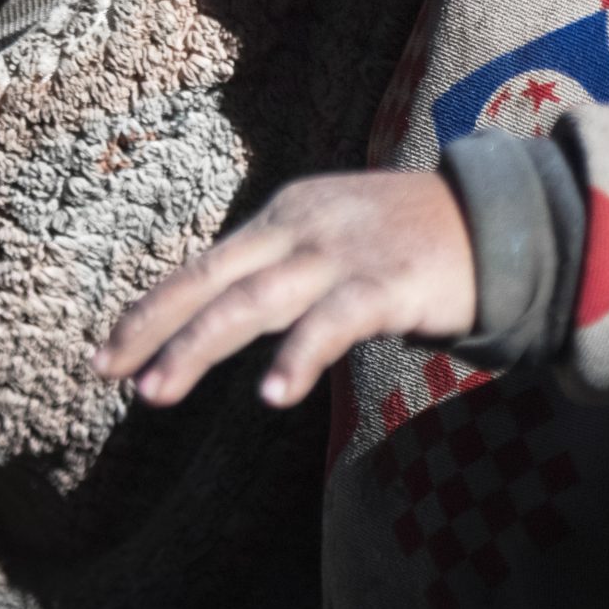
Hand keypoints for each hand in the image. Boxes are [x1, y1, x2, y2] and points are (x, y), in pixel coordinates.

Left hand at [93, 172, 476, 408]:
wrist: (502, 222)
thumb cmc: (411, 241)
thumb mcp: (332, 239)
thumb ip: (282, 269)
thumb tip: (220, 313)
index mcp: (286, 215)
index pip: (205, 265)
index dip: (153, 308)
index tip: (106, 352)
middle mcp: (304, 227)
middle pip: (214, 279)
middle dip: (155, 326)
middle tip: (108, 371)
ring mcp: (344, 252)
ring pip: (256, 300)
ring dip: (200, 347)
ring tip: (157, 391)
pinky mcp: (388, 282)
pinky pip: (333, 322)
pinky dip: (300, 356)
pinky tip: (272, 393)